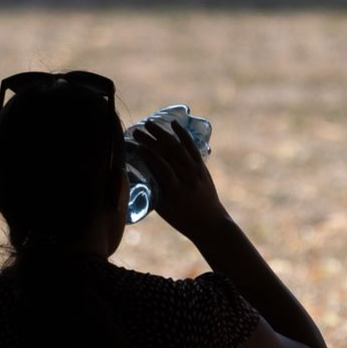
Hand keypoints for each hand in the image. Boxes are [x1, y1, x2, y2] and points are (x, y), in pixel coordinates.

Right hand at [131, 120, 228, 242]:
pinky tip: (173, 124)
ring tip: (149, 123)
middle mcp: (187, 178)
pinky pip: (191, 147)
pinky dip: (182, 135)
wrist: (210, 223)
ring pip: (178, 147)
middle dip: (151, 140)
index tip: (136, 146)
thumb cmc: (183, 220)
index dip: (149, 156)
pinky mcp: (202, 167)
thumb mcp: (164, 210)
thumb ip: (153, 192)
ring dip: (163, 134)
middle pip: (168, 154)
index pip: (161, 168)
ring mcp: (196, 171)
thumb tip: (138, 175)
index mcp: (176, 191)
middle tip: (137, 131)